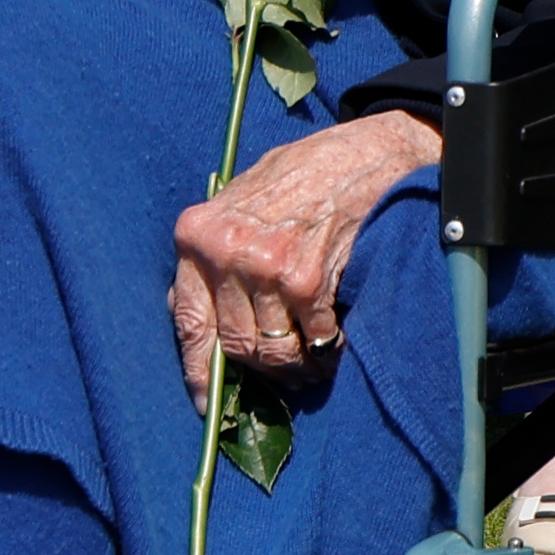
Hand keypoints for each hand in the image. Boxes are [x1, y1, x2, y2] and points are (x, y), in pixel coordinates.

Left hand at [172, 110, 441, 386]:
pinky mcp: (308, 281)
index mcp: (197, 235)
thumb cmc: (303, 174)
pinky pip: (310, 339)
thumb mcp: (240, 198)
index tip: (205, 401)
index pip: (188, 319)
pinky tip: (331, 341)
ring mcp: (266, 269)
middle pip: (234, 343)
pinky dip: (324, 350)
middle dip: (259, 365)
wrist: (366, 153)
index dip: (197, 367)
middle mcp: (226, 253)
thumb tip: (191, 308)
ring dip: (294, 364)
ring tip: (308, 361)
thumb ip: (213, 252)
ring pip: (271, 349)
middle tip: (282, 369)